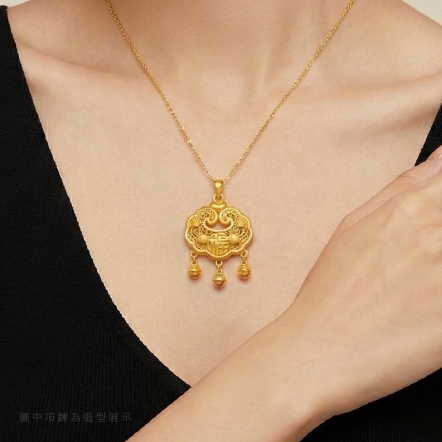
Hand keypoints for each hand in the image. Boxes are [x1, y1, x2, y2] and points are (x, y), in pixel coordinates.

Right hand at [279, 145, 441, 429]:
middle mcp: (438, 234)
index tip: (435, 221)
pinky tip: (427, 306)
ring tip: (420, 281)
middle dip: (441, 238)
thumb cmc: (331, 291)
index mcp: (413, 208)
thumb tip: (437, 161)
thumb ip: (402, 188)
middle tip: (422, 261)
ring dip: (441, 265)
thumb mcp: (353, 227)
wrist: (322, 350)